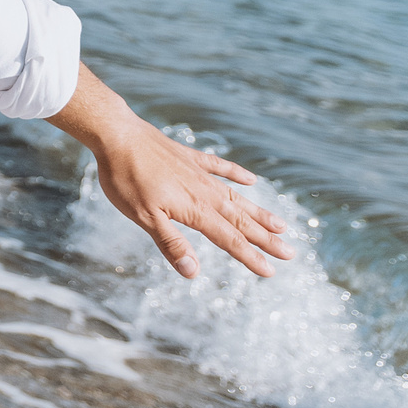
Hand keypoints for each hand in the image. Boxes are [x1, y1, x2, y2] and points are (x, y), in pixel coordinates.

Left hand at [48, 64, 290, 278]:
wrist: (117, 134)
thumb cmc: (126, 179)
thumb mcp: (144, 217)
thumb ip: (171, 243)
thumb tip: (193, 273)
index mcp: (195, 210)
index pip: (229, 240)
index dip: (250, 257)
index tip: (271, 272)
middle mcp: (204, 192)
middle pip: (240, 221)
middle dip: (265, 239)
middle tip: (291, 252)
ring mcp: (198, 173)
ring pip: (236, 197)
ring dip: (258, 212)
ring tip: (281, 224)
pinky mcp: (188, 157)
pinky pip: (219, 167)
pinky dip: (236, 174)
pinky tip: (251, 179)